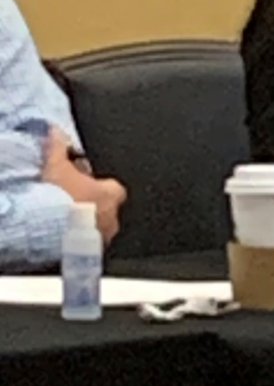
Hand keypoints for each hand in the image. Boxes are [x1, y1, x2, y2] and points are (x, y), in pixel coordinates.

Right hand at [41, 130, 125, 245]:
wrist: (47, 228)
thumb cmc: (57, 198)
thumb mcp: (56, 165)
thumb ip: (58, 148)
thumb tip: (57, 133)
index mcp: (111, 194)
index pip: (114, 188)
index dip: (99, 185)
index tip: (85, 184)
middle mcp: (113, 216)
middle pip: (109, 209)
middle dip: (94, 206)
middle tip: (75, 204)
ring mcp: (104, 236)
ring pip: (100, 228)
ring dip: (88, 225)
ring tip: (69, 222)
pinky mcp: (92, 253)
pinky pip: (89, 246)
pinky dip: (81, 242)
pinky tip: (67, 238)